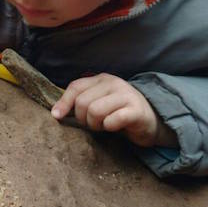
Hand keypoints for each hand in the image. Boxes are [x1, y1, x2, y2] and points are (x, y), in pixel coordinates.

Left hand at [50, 73, 177, 147]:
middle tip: (94, 124)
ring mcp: (126, 95)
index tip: (57, 117)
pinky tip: (115, 127)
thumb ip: (80, 102)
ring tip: (105, 125)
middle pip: (82, 103)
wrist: (152, 120)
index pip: (75, 87)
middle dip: (83, 119)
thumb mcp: (98, 102)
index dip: (63, 103)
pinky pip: (112, 120)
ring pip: (95, 111)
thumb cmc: (119, 113)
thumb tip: (55, 113)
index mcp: (101, 79)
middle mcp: (114, 83)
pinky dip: (109, 127)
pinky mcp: (136, 110)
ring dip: (96, 125)